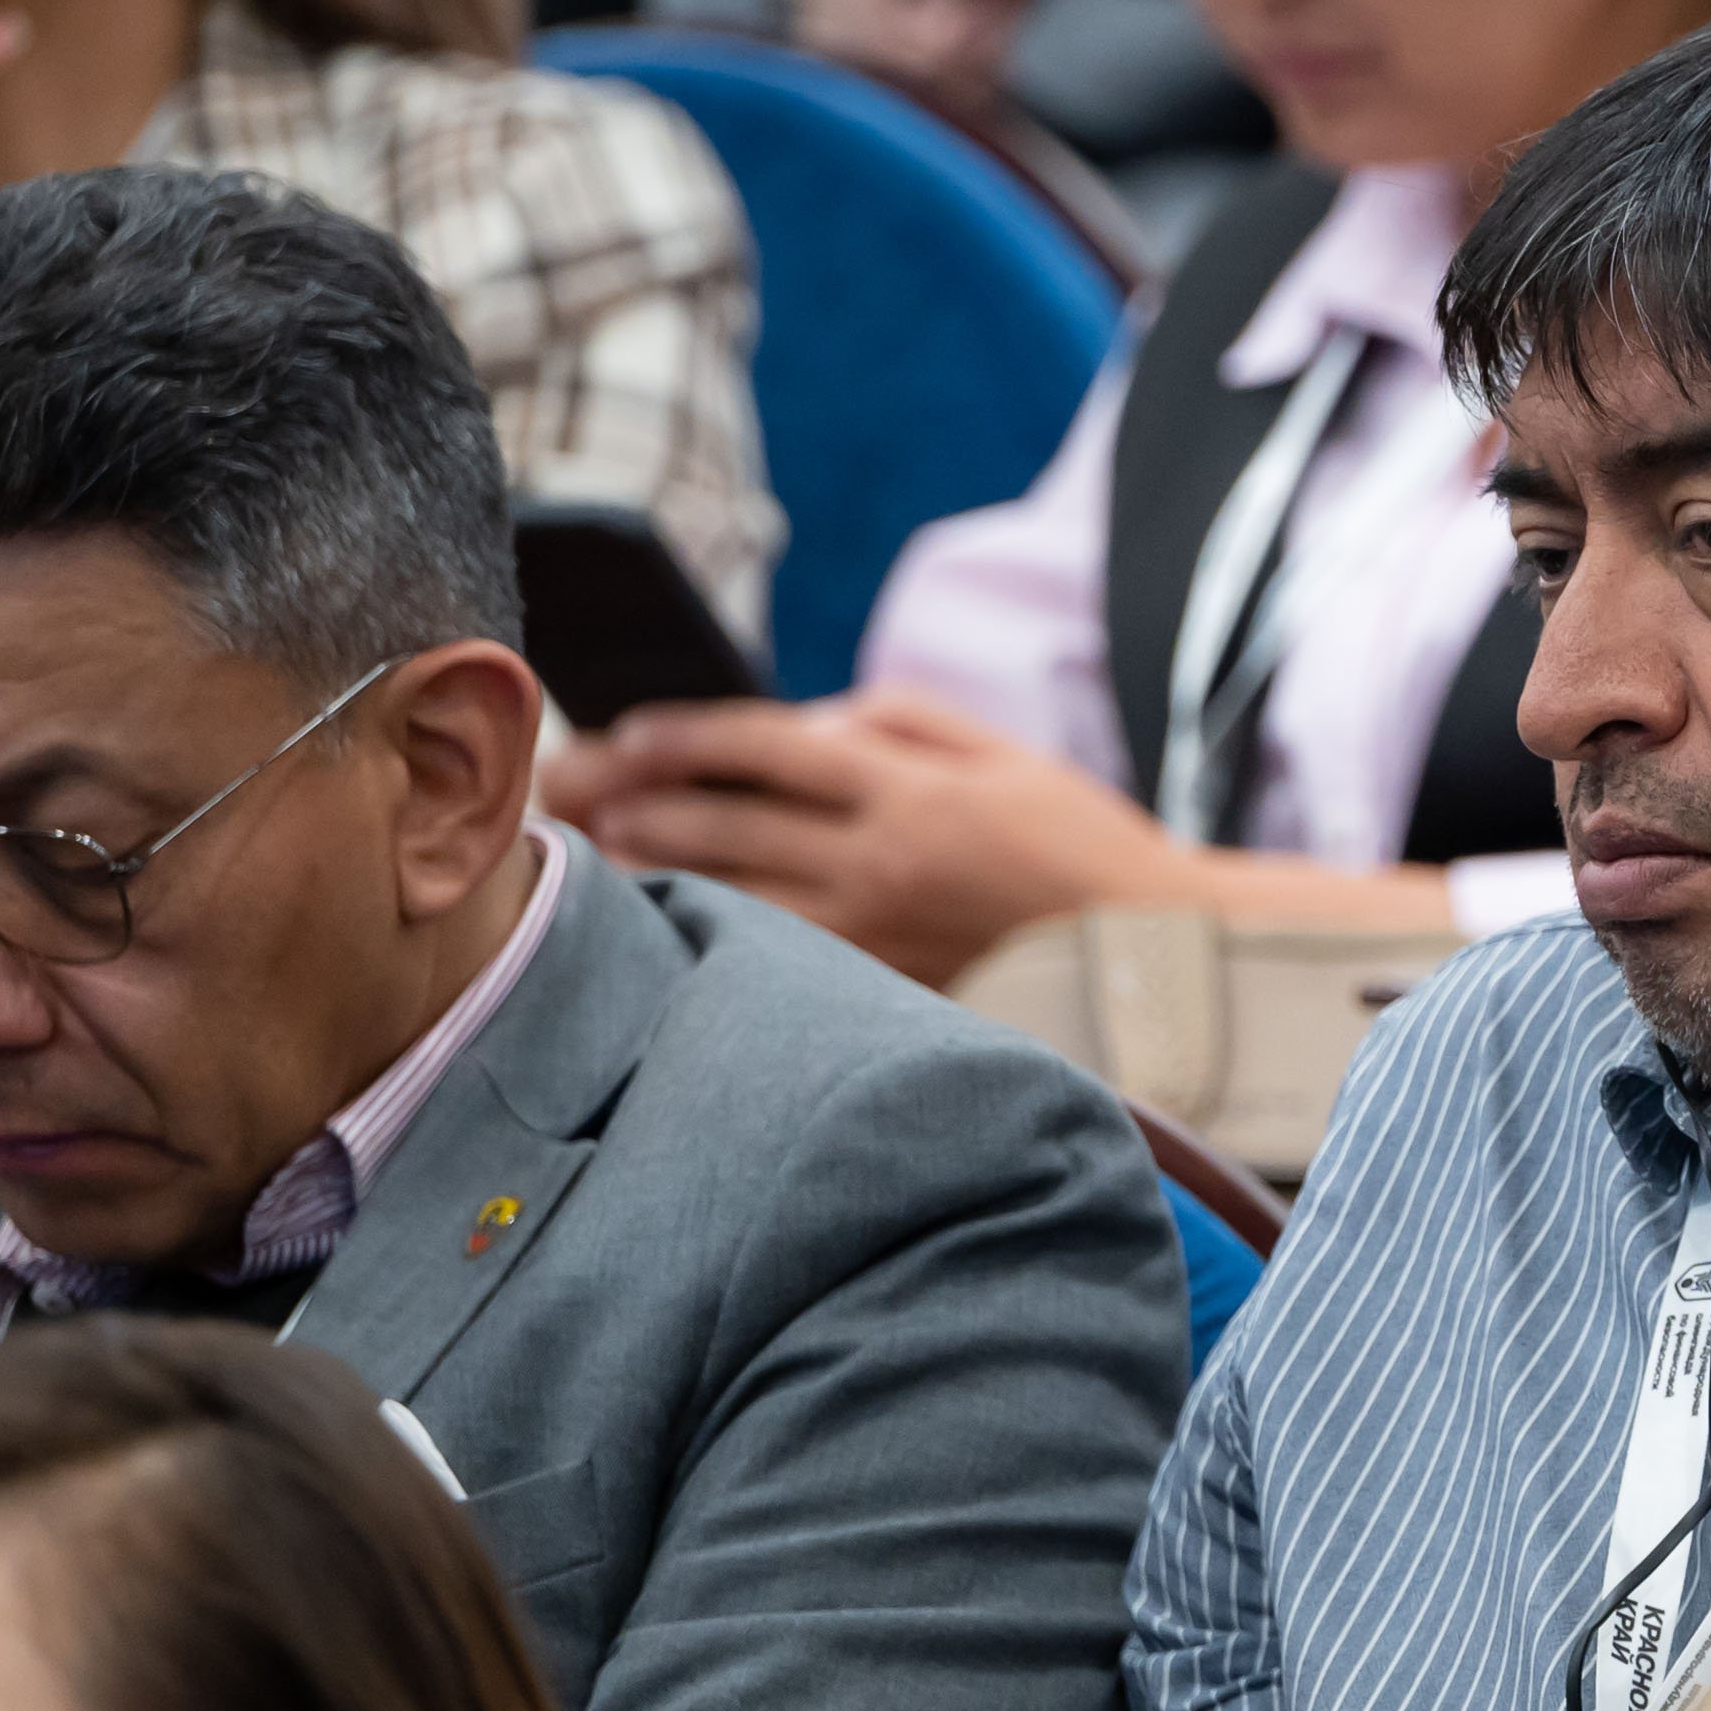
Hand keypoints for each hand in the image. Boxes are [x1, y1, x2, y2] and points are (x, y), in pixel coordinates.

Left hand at [545, 688, 1458, 983]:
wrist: (1149, 955)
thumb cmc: (1075, 840)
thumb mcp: (996, 750)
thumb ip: (893, 723)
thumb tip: (801, 723)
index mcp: (909, 787)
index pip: (764, 747)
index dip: (680, 737)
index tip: (621, 733)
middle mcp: (882, 859)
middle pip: (723, 820)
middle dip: (630, 801)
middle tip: (561, 793)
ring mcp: (877, 933)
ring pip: (731, 894)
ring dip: (653, 869)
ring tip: (594, 853)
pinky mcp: (882, 987)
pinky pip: (775, 954)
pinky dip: (714, 932)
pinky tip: (670, 925)